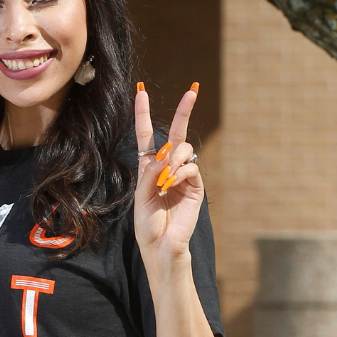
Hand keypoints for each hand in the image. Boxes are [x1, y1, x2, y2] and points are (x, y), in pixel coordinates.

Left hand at [133, 83, 204, 269]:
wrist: (160, 245)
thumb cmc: (147, 223)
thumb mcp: (140, 195)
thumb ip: (150, 173)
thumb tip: (165, 154)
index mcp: (149, 167)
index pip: (147, 136)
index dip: (143, 114)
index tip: (141, 92)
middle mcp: (167, 167)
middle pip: (176, 133)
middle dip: (183, 111)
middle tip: (192, 91)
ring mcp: (184, 175)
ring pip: (184, 149)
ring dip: (172, 158)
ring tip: (164, 178)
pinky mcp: (196, 186)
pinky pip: (191, 168)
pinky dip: (179, 173)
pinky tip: (171, 185)